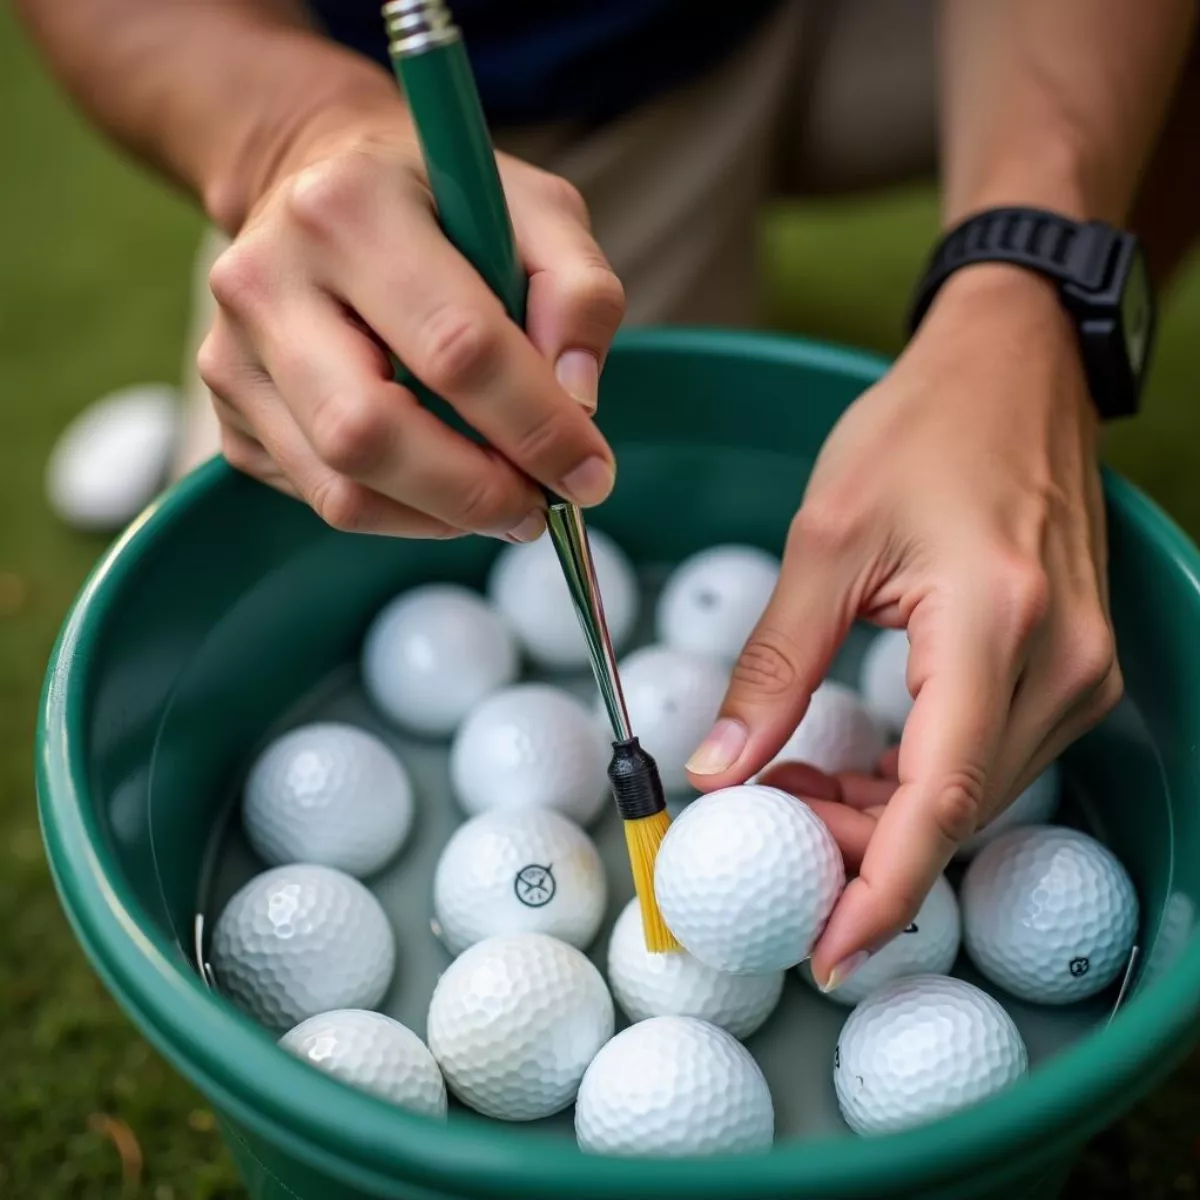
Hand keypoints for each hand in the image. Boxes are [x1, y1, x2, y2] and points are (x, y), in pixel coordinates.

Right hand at [198, 100, 623, 539]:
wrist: (316, 181)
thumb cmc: (439, 201)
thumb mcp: (534, 209)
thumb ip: (578, 292)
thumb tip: (578, 404)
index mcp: (348, 207)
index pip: (456, 347)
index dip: (536, 427)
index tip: (590, 473)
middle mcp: (266, 279)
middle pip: (371, 433)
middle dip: (475, 492)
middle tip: (540, 507)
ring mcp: (231, 352)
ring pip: (340, 488)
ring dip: (440, 517)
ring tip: (502, 502)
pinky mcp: (228, 410)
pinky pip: (322, 497)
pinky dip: (401, 513)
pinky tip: (440, 483)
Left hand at [685, 264, 1121, 989]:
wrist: (1011, 368)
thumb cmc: (919, 430)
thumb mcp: (824, 541)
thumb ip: (773, 665)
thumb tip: (717, 772)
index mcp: (996, 624)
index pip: (942, 799)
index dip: (881, 890)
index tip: (824, 951)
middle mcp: (1058, 664)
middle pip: (954, 811)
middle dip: (856, 849)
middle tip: (765, 834)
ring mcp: (1077, 669)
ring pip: (972, 794)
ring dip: (880, 815)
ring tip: (790, 789)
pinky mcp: (1069, 666)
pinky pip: (989, 758)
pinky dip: (915, 782)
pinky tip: (848, 765)